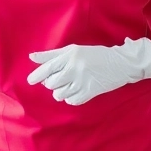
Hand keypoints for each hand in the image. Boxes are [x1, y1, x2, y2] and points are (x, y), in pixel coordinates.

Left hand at [26, 37, 150, 105]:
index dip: (37, 75)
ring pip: (60, 94)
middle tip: (60, 79)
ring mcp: (82, 81)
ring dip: (61, 92)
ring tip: (69, 85)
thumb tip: (31, 57)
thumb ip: (51, 55)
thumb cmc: (94, 55)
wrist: (120, 63)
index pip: (48, 67)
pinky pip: (71, 101)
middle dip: (52, 84)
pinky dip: (71, 98)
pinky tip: (77, 90)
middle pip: (52, 83)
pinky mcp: (90, 92)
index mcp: (70, 55)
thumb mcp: (73, 50)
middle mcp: (75, 68)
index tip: (30, 81)